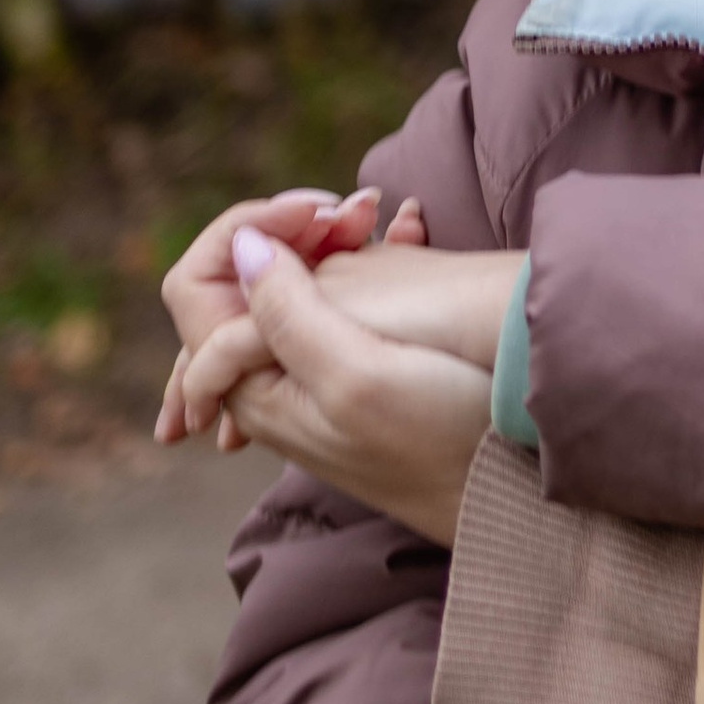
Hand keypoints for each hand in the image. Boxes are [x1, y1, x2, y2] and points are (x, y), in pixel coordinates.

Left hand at [184, 239, 494, 534]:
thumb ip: (288, 313)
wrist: (507, 489)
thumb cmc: (438, 437)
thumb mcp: (358, 376)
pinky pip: (331, 295)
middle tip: (361, 215)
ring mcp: (311, 375)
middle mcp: (268, 380)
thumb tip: (240, 249)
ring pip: (290, 280)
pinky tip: (405, 234)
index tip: (318, 214)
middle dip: (292, 230)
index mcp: (250, 385)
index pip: (196, 286)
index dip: (247, 231)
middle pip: (240, 280)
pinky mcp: (354, 367)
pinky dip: (358, 256)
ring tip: (386, 218)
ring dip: (328, 238)